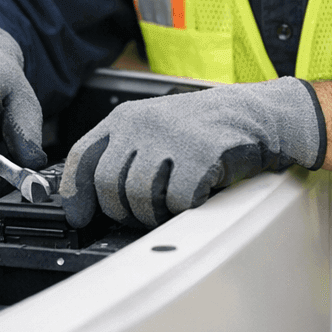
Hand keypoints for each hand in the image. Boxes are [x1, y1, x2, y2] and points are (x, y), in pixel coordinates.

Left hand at [58, 77, 324, 227]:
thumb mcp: (155, 130)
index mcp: (125, 117)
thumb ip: (124, 155)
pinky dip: (186, 208)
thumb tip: (93, 201)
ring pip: (140, 197)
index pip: (82, 156)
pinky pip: (178, 201)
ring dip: (155, 213)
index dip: (75, 193)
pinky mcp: (199, 153)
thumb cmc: (203, 129)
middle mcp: (142, 123)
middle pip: (109, 185)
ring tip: (172, 204)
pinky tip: (197, 195)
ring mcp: (170, 136)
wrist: (256, 114)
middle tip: (143, 215)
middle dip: (123, 211)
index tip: (80, 217)